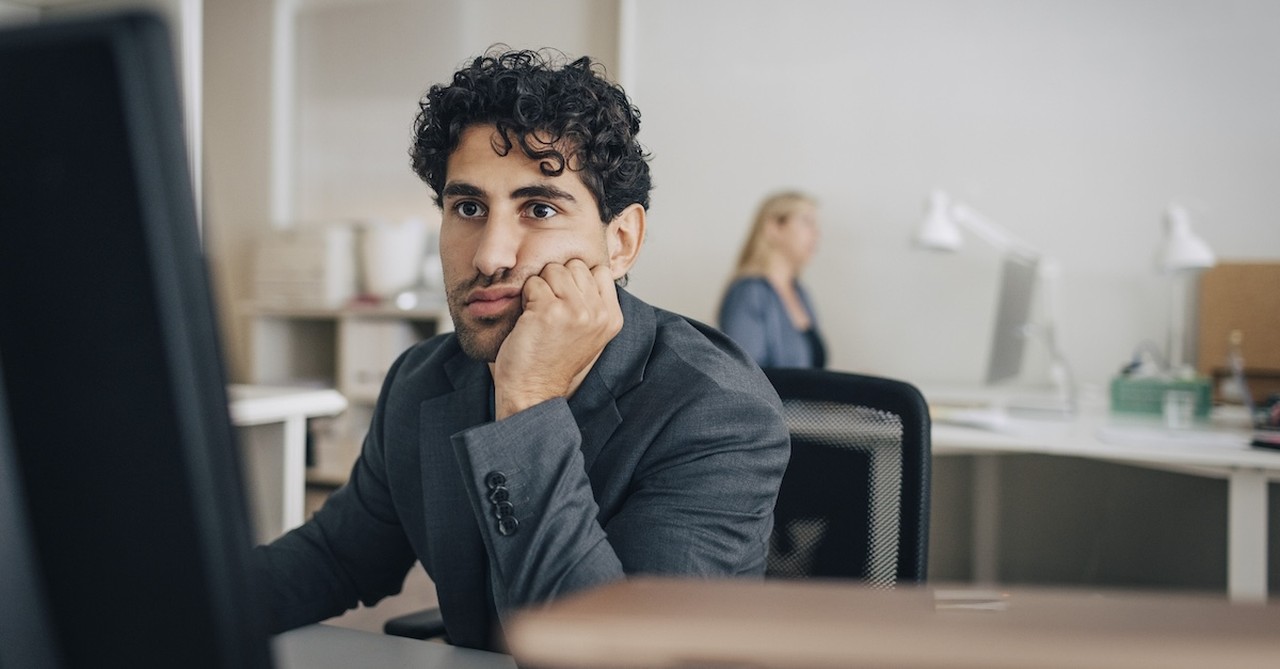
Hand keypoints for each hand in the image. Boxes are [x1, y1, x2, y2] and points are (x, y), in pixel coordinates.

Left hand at [492, 259, 621, 418]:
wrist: (533, 390)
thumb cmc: (553, 360)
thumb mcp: (588, 333)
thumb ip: (593, 302)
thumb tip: (585, 268)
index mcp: (612, 318)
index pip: (599, 270)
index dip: (577, 281)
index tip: (566, 303)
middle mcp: (598, 314)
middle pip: (576, 265)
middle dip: (558, 281)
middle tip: (550, 309)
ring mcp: (575, 312)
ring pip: (554, 269)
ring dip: (541, 287)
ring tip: (539, 313)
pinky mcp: (549, 311)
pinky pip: (533, 283)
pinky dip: (525, 297)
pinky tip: (529, 319)